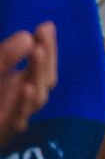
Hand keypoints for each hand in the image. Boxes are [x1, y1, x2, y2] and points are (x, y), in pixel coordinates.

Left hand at [0, 23, 55, 142]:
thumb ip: (5, 56)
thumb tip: (27, 37)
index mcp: (22, 84)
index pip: (44, 65)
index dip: (47, 47)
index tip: (46, 27)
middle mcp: (22, 100)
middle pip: (45, 80)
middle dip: (46, 57)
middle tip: (42, 36)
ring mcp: (15, 116)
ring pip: (37, 99)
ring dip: (39, 75)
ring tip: (38, 51)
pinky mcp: (3, 130)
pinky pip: (18, 120)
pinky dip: (24, 105)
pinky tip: (28, 88)